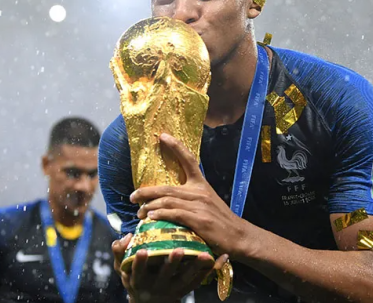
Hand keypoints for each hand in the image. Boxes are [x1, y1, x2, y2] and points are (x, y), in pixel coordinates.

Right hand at [111, 233, 227, 302]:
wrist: (149, 300)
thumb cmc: (135, 277)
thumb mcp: (122, 268)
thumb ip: (120, 252)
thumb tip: (126, 237)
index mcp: (140, 279)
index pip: (138, 271)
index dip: (140, 262)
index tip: (143, 251)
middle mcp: (157, 285)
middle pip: (165, 275)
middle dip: (172, 263)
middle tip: (178, 250)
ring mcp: (173, 288)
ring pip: (185, 279)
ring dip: (195, 267)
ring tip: (204, 255)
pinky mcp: (185, 289)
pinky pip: (199, 281)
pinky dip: (209, 271)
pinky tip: (218, 259)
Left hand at [131, 133, 252, 257]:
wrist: (239, 236)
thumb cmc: (221, 221)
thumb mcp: (208, 202)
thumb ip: (191, 197)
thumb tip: (168, 198)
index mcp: (201, 185)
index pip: (189, 160)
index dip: (176, 146)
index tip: (162, 136)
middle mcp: (199, 192)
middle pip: (167, 187)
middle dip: (146, 191)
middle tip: (132, 196)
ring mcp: (199, 206)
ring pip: (168, 201)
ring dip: (150, 206)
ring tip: (139, 212)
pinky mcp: (199, 221)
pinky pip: (175, 214)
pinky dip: (161, 215)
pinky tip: (152, 217)